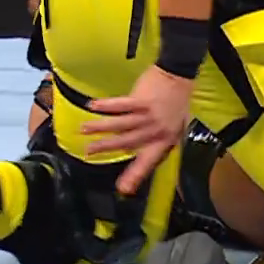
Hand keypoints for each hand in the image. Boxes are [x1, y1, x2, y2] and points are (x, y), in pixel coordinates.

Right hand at [83, 65, 192, 194]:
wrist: (179, 75)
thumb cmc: (178, 101)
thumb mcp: (176, 126)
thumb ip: (158, 139)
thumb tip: (138, 149)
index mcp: (165, 139)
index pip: (148, 161)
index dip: (135, 175)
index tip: (123, 188)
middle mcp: (155, 130)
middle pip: (127, 142)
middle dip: (106, 148)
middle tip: (88, 153)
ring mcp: (148, 115)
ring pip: (120, 125)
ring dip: (100, 128)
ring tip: (83, 130)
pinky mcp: (141, 99)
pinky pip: (120, 105)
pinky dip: (105, 106)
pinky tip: (92, 106)